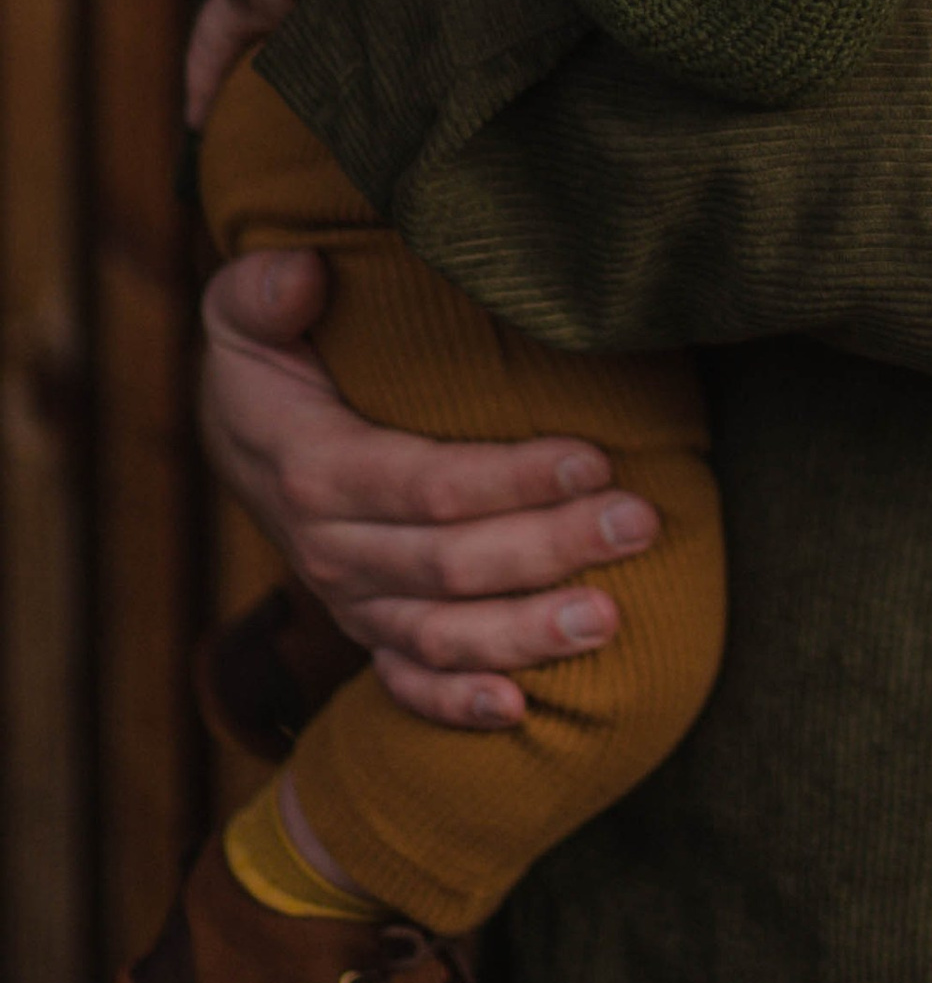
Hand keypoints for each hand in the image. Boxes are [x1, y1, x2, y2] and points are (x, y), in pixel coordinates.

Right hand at [200, 250, 661, 727]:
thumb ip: (264, 292)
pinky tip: (517, 712)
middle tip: (639, 523)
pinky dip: (455, 705)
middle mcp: (333, 550)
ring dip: (526, 634)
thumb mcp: (243, 312)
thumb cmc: (268, 356)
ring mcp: (352, 601)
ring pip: (441, 634)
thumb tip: (304, 271)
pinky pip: (405, 683)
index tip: (594, 456)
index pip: (428, 485)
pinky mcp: (367, 630)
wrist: (240, 437)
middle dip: (551, 547)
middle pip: (452, 563)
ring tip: (608, 619)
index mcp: (316, 471)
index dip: (511, 478)